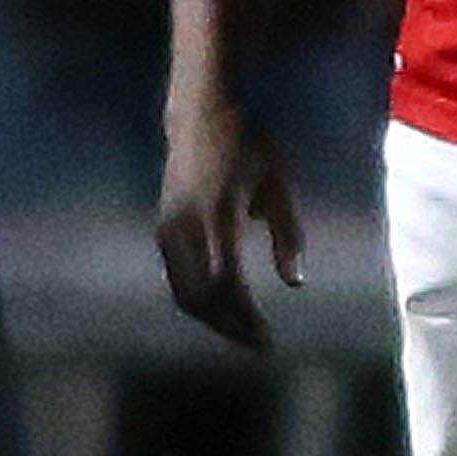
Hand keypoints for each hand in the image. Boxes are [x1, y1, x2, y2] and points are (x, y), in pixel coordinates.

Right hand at [153, 99, 304, 351]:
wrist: (199, 113)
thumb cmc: (249, 145)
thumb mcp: (279, 184)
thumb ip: (288, 235)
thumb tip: (295, 285)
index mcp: (218, 215)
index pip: (229, 283)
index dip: (246, 317)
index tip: (269, 340)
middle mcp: (185, 226)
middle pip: (199, 296)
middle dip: (228, 326)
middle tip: (258, 342)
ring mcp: (167, 227)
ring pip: (183, 290)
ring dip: (212, 316)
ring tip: (243, 330)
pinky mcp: (161, 227)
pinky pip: (177, 276)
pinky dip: (198, 297)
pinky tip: (222, 306)